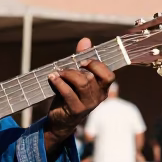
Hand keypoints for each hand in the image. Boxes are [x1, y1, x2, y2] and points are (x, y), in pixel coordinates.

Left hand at [44, 37, 114, 159]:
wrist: (61, 120)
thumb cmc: (71, 95)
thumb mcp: (77, 77)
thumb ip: (82, 59)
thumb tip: (86, 40)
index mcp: (102, 88)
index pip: (109, 75)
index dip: (97, 65)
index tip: (82, 61)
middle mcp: (98, 97)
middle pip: (92, 77)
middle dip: (76, 69)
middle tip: (65, 68)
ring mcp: (88, 105)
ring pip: (82, 83)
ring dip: (68, 74)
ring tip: (58, 73)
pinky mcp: (76, 110)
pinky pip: (68, 93)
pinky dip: (59, 83)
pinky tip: (52, 78)